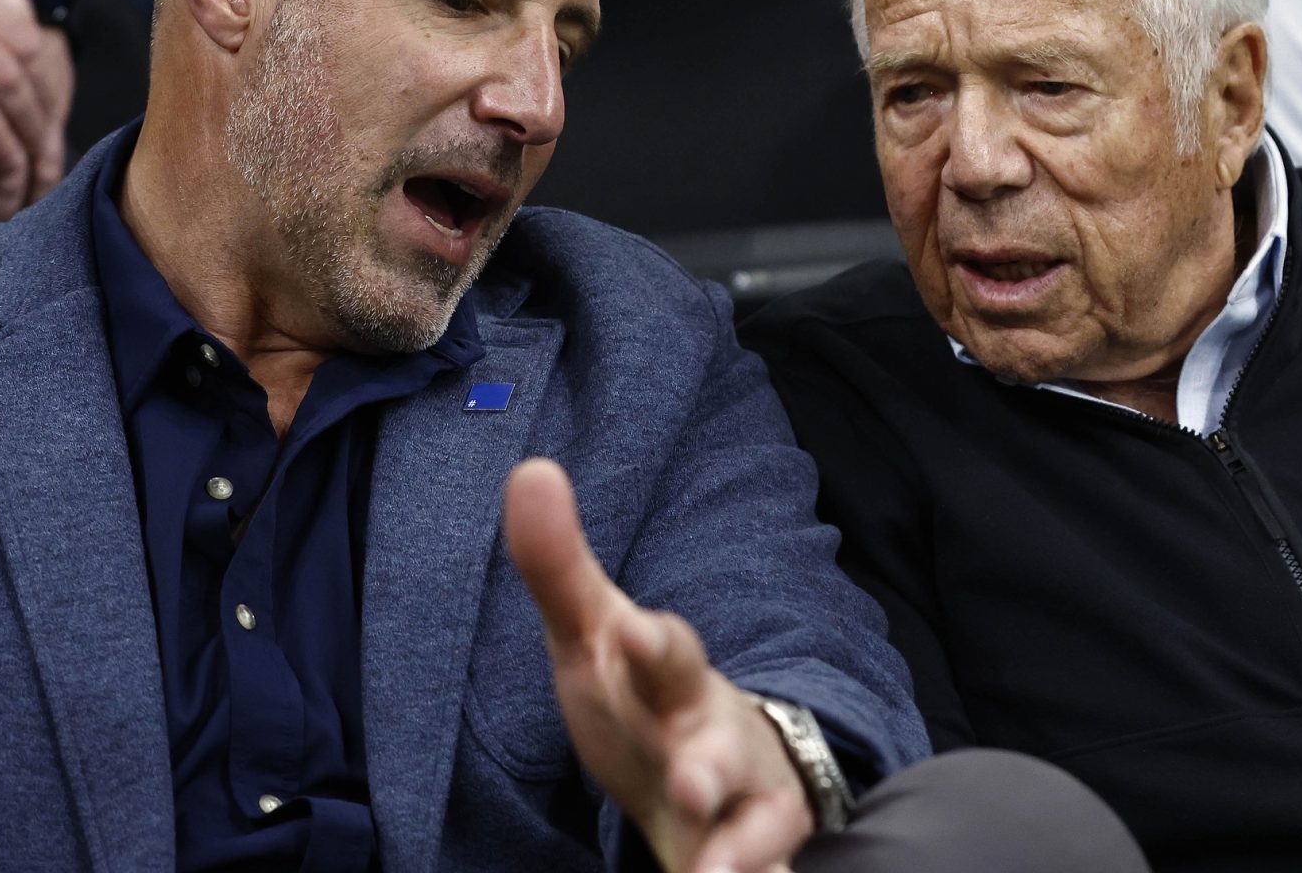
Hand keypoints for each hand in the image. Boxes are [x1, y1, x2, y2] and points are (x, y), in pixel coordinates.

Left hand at [504, 458, 813, 872]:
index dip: (653, 643)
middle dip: (708, 764)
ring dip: (739, 850)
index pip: (666, 652)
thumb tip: (530, 469)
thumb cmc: (641, 699)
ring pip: (759, 825)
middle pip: (721, 746)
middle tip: (687, 781)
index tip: (633, 634)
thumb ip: (558, 567)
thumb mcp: (591, 638)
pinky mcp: (760, 853)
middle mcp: (717, 735)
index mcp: (671, 675)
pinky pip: (770, 872)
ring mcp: (746, 800)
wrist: (716, 775)